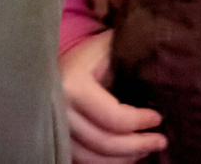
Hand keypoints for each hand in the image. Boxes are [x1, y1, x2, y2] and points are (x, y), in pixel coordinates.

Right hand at [61, 31, 164, 158]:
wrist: (39, 66)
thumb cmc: (79, 57)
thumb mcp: (101, 48)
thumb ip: (124, 52)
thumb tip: (157, 55)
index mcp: (74, 86)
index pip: (114, 117)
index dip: (140, 121)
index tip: (158, 118)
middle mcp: (61, 112)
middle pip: (105, 143)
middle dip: (138, 145)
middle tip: (161, 141)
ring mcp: (55, 130)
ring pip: (94, 159)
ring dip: (124, 159)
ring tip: (146, 150)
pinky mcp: (55, 141)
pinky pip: (82, 161)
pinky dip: (106, 163)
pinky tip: (124, 156)